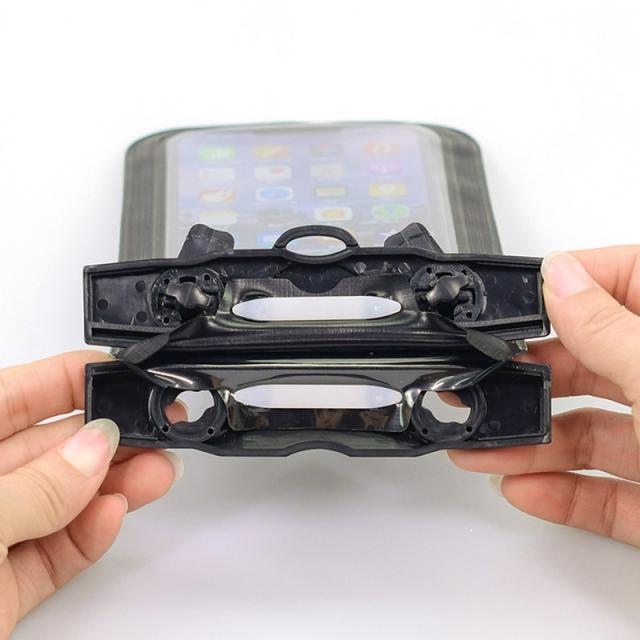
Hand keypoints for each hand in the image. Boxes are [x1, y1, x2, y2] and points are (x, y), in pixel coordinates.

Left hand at [0, 351, 184, 637]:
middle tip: (157, 429)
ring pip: (63, 500)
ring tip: (156, 472)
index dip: (70, 379)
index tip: (123, 375)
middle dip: (108, 437)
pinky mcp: (1, 588)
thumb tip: (94, 447)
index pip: (14, 395)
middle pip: (50, 448)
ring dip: (114, 485)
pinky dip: (90, 535)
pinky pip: (57, 551)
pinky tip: (113, 516)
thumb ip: (31, 488)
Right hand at [449, 247, 639, 544]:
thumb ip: (609, 328)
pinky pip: (604, 493)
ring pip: (586, 436)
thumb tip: (559, 275)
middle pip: (587, 367)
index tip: (515, 303)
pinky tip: (524, 489)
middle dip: (523, 382)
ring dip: (526, 445)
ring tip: (478, 451)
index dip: (566, 284)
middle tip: (474, 386)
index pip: (621, 282)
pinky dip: (561, 494)